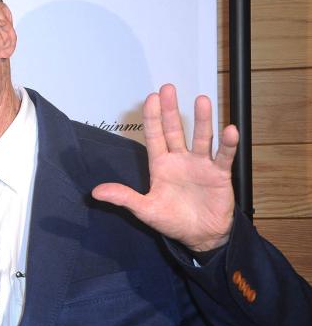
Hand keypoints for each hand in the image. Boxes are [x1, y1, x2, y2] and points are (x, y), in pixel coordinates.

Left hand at [92, 84, 236, 251]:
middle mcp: (180, 160)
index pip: (154, 136)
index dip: (152, 117)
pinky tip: (230, 130)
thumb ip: (124, 197)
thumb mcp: (145, 209)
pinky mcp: (219, 174)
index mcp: (161, 166)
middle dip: (170, 110)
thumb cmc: (173, 221)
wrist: (201, 236)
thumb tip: (96, 192)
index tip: (151, 97)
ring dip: (202, 120)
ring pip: (201, 138)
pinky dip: (228, 144)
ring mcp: (200, 165)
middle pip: (175, 130)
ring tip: (201, 100)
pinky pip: (224, 156)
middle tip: (168, 88)